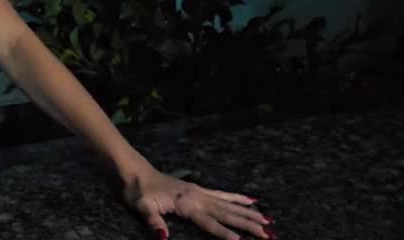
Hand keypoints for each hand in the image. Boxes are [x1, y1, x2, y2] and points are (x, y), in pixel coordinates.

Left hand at [122, 168, 274, 239]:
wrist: (135, 171)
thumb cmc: (138, 191)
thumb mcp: (142, 207)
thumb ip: (154, 222)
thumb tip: (164, 238)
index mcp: (187, 204)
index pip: (210, 222)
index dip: (226, 233)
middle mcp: (198, 197)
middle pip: (227, 213)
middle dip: (248, 225)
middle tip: (269, 234)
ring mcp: (200, 192)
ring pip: (229, 205)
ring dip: (249, 213)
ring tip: (268, 221)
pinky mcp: (198, 190)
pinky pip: (222, 194)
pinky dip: (237, 198)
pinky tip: (250, 200)